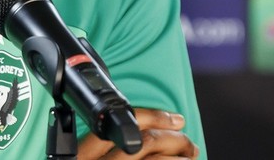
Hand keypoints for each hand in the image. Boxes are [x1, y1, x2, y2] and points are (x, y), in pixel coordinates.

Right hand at [77, 108, 199, 159]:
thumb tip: (142, 133)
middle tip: (190, 143)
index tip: (177, 119)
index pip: (123, 124)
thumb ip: (99, 148)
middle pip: (144, 142)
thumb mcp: (83, 158)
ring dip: (181, 159)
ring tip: (190, 157)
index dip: (155, 117)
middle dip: (175, 139)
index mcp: (83, 154)